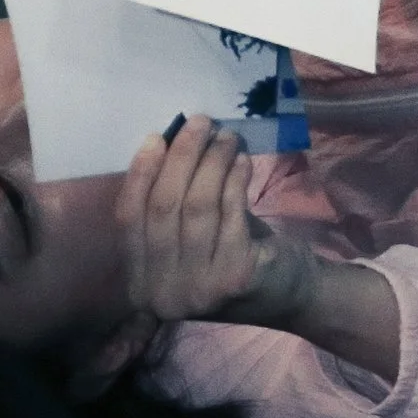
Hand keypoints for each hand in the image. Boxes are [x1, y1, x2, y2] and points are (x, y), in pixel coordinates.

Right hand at [109, 113, 318, 322]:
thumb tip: (168, 142)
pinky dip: (235, 181)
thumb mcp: (190, 238)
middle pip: (164, 207)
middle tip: (200, 123)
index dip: (141, 173)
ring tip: (226, 137)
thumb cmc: (233, 255)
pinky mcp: (233, 278)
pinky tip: (242, 161)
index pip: (128, 218)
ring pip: (197, 207)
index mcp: (138, 283)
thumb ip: (172, 205)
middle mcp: (160, 293)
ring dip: (213, 162)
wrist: (290, 294)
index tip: (156, 137)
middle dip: (182, 157)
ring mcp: (196, 289)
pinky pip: (229, 213)